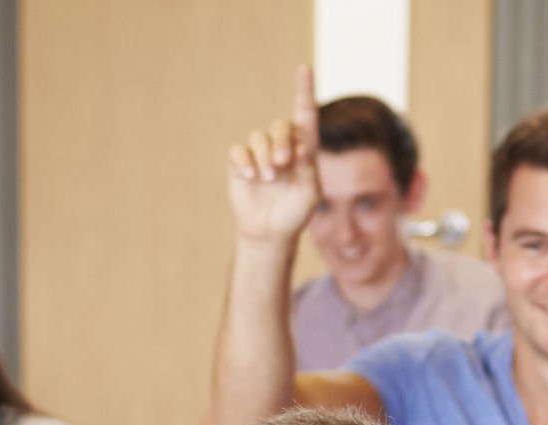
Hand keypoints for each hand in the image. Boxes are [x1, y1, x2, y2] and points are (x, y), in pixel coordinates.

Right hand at [228, 64, 322, 243]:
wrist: (270, 233)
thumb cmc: (294, 214)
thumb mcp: (309, 194)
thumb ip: (308, 168)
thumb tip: (302, 145)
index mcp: (303, 150)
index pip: (306, 116)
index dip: (304, 91)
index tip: (305, 68)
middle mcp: (282, 146)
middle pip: (281, 126)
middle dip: (282, 141)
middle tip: (283, 163)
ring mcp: (260, 154)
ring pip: (259, 137)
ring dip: (264, 155)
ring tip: (268, 179)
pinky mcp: (240, 163)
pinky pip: (238, 151)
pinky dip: (244, 162)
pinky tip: (250, 177)